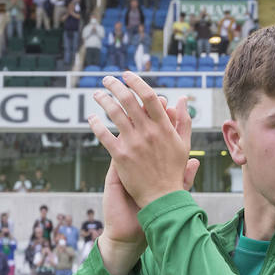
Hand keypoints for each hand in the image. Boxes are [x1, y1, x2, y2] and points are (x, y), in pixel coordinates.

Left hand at [89, 73, 199, 211]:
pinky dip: (96, 124)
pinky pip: (104, 135)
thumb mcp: (184, 144)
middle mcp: (148, 132)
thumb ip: (183, 120)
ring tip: (97, 94)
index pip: (149, 96)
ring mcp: (133, 144)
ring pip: (114, 114)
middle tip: (107, 79)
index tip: (127, 75)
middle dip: (115, 86)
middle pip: (128, 100)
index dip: (137, 82)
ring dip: (103, 100)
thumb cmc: (173, 171)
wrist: (162, 199)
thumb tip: (182, 98)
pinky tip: (91, 118)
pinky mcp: (120, 156)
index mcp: (164, 127)